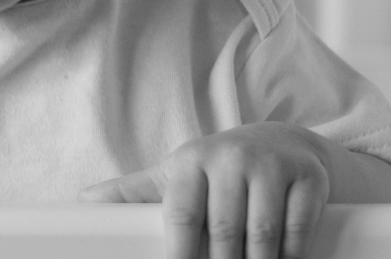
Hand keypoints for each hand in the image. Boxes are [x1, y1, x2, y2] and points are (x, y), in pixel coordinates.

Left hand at [77, 122, 330, 258]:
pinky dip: (293, 257)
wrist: (280, 142)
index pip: (182, 215)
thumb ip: (134, 193)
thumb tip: (83, 202)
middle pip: (224, 232)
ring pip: (263, 236)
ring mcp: (269, 167)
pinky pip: (298, 230)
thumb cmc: (217, 169)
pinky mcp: (307, 178)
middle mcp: (228, 159)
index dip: (181, 254)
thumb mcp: (176, 176)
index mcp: (190, 162)